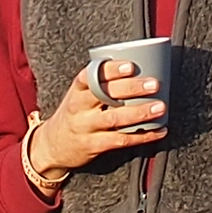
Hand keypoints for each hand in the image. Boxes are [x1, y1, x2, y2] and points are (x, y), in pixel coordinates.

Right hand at [22, 58, 167, 195]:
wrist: (51, 145)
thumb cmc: (74, 114)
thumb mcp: (79, 95)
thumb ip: (100, 84)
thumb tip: (140, 69)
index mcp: (77, 90)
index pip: (91, 75)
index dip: (111, 70)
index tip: (130, 66)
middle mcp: (79, 107)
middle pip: (105, 96)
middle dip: (132, 89)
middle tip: (154, 84)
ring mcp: (85, 127)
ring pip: (115, 119)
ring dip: (140, 113)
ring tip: (160, 107)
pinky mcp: (93, 146)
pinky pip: (120, 140)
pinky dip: (142, 136)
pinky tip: (159, 130)